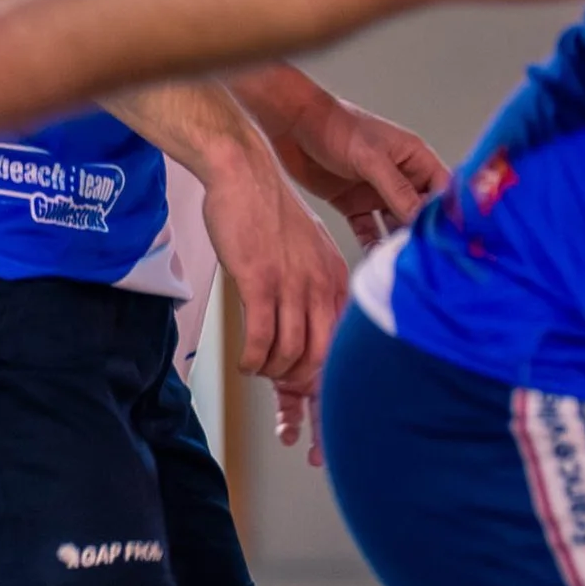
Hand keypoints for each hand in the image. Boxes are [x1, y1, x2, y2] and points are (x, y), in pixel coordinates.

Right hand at [197, 135, 351, 467]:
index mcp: (335, 279)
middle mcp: (320, 286)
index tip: (321, 416)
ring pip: (288, 356)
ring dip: (272, 373)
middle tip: (286, 407)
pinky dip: (253, 361)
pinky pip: (260, 341)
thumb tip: (313, 325)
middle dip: (302, 393)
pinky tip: (245, 363)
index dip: (329, 385)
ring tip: (259, 370)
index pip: (341, 346)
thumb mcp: (309, 247)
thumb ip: (316, 285)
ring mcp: (291, 285)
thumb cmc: (268, 208)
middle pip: (319, 360)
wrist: (243, 169)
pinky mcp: (259, 282)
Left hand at [264, 89, 449, 246]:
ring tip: (399, 266)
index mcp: (413, 157)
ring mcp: (376, 191)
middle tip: (423, 261)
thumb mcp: (370, 158)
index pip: (442, 190)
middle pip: (420, 212)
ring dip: (397, 244)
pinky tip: (375, 262)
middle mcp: (399, 176)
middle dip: (422, 235)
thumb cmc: (335, 128)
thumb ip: (397, 189)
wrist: (290, 125)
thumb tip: (422, 219)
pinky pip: (369, 230)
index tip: (450, 242)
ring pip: (395, 225)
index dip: (448, 214)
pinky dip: (372, 245)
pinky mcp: (353, 204)